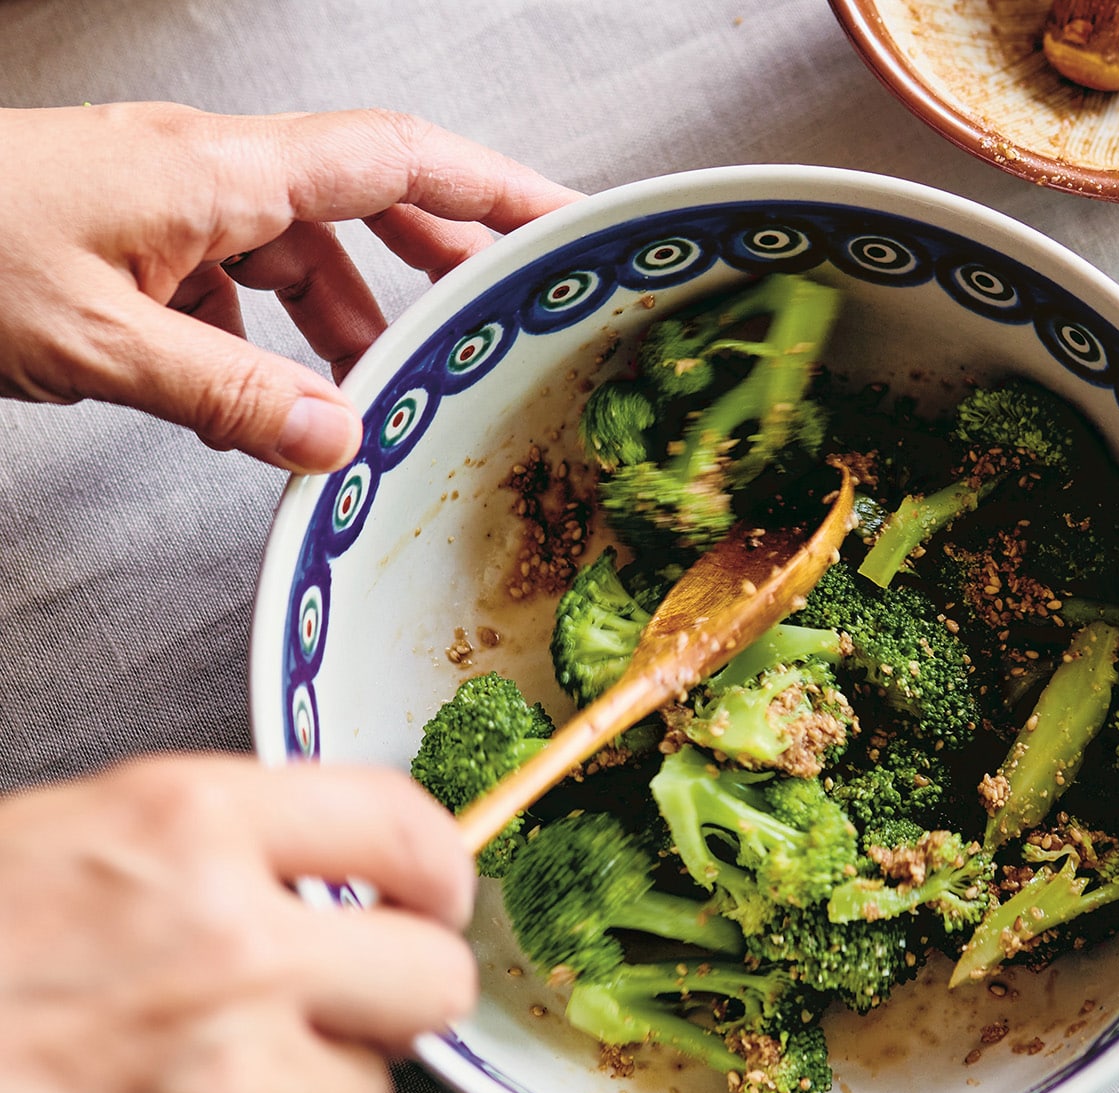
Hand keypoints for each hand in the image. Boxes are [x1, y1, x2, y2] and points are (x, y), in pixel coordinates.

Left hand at [0, 102, 580, 471]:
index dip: (494, 188)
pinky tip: (261, 401)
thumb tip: (338, 443)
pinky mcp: (132, 239)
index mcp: (217, 173)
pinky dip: (267, 342)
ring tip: (376, 397)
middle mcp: (205, 173)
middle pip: (364, 199)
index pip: (396, 161)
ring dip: (347, 322)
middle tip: (497, 320)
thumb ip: (226, 396)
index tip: (564, 222)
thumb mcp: (93, 341)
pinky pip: (234, 283)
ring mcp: (167, 202)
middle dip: (440, 260)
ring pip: (297, 251)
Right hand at [0, 755, 477, 1092]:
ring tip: (194, 1080)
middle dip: (392, 995)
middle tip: (329, 1004)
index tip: (434, 898)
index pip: (406, 830)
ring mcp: (218, 1079)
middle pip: (432, 980)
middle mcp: (230, 944)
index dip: (441, 870)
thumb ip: (234, 843)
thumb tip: (365, 880)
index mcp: (194, 824)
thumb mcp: (86, 834)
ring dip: (305, 1092)